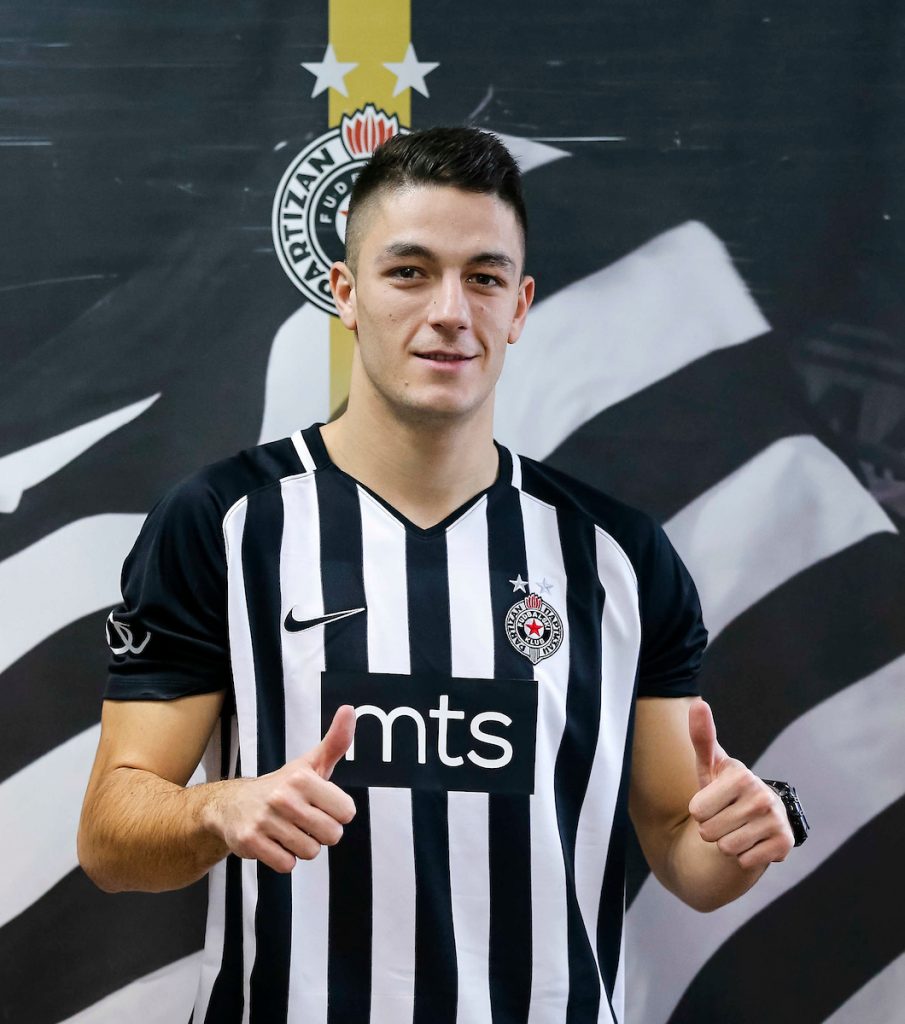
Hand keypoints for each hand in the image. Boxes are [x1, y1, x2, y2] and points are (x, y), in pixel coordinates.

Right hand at [208, 705, 356, 872]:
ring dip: (302, 846)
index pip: (347, 812)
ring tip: (288, 830)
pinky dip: (284, 858)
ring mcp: (265, 820)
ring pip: (310, 852)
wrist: (232, 804)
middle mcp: (283, 797)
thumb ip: (336, 741)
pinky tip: (274, 842)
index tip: (320, 804)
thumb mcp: (311, 763)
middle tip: (304, 820)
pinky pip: (287, 865)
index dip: (336, 813)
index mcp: (302, 777)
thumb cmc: (284, 786)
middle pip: (331, 835)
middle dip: (321, 832)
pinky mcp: (250, 841)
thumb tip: (349, 709)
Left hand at [687, 700, 792, 870]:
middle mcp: (762, 795)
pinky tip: (752, 841)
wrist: (755, 817)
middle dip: (711, 829)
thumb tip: (698, 704)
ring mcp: (775, 820)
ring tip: (737, 828)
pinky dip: (743, 857)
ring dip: (726, 844)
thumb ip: (701, 737)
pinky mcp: (784, 844)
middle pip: (708, 832)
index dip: (699, 810)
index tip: (713, 801)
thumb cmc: (724, 788)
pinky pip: (744, 862)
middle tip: (725, 817)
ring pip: (726, 848)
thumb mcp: (710, 765)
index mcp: (741, 775)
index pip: (696, 810)